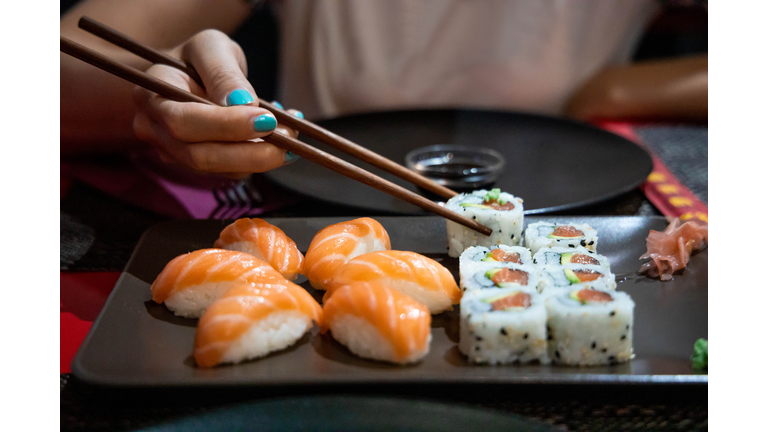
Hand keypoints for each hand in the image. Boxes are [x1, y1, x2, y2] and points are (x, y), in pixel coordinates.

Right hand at [132, 29, 300, 178]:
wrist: (192, 76)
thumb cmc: (199, 58)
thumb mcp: (212, 47)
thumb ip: (224, 73)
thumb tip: (243, 102)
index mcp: (152, 95)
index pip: (183, 121)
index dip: (226, 125)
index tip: (266, 119)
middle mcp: (155, 130)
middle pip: (199, 155)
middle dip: (249, 152)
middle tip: (288, 137)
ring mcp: (174, 153)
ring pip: (218, 170)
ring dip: (261, 158)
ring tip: (291, 134)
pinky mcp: (198, 166)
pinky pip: (230, 172)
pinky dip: (260, 160)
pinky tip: (281, 139)